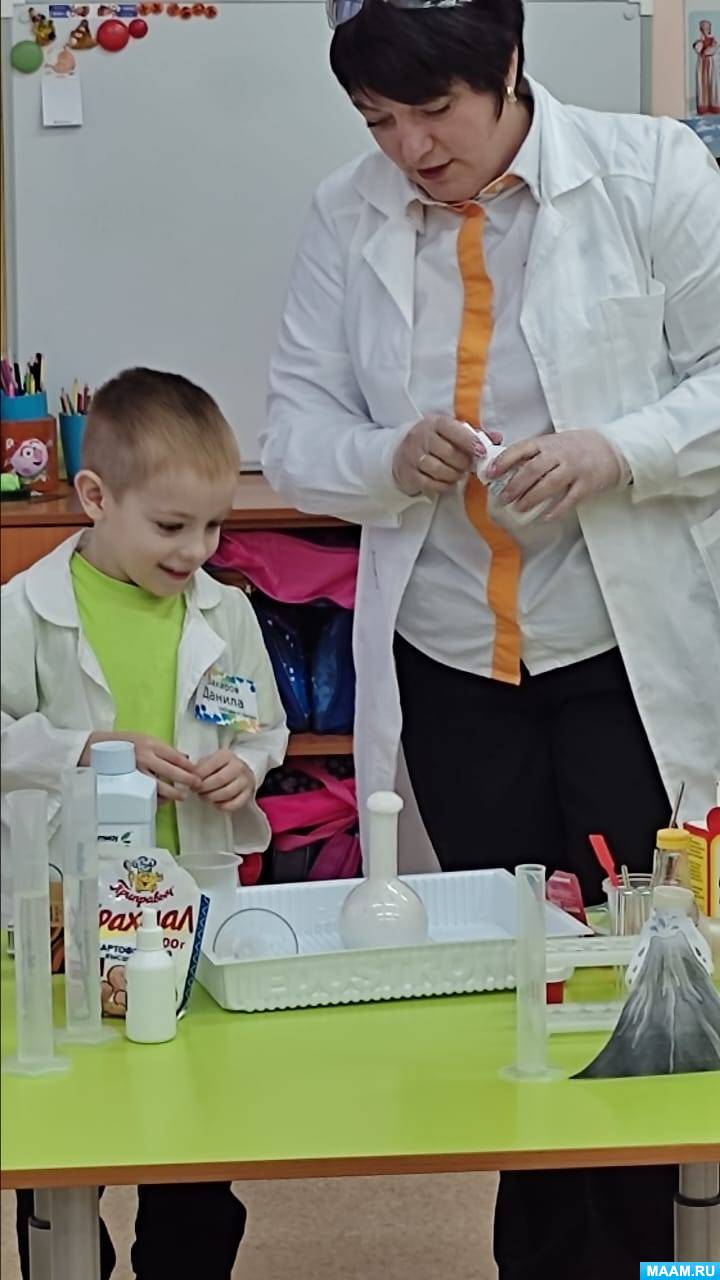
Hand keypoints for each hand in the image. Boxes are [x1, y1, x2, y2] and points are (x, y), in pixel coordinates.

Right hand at [80, 731, 198, 802]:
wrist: (93, 748)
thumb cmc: (122, 743)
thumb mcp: (143, 738)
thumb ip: (162, 748)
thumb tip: (183, 758)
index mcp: (150, 744)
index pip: (175, 756)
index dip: (188, 765)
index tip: (197, 771)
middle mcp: (144, 757)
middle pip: (171, 771)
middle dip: (186, 780)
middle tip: (196, 785)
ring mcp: (135, 771)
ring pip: (159, 785)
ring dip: (173, 793)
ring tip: (182, 796)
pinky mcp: (127, 783)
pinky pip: (145, 794)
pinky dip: (156, 798)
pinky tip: (164, 800)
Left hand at [195, 750, 254, 812]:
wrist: (241, 773)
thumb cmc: (220, 768)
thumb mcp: (211, 761)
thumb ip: (200, 767)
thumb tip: (189, 776)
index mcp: (227, 755)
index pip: (209, 766)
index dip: (197, 777)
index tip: (191, 782)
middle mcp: (238, 766)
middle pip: (219, 780)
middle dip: (203, 788)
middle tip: (196, 791)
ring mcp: (245, 781)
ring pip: (226, 793)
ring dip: (211, 798)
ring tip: (204, 796)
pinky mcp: (248, 794)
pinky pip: (233, 804)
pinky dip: (221, 806)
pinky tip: (215, 803)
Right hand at [392, 415, 497, 496]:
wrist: (402, 454)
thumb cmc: (434, 441)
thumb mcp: (451, 432)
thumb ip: (475, 435)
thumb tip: (498, 437)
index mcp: (435, 423)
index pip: (453, 429)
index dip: (470, 441)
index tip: (482, 452)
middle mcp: (421, 437)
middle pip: (448, 453)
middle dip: (463, 463)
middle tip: (468, 467)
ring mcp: (413, 456)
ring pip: (439, 469)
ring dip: (454, 475)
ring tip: (458, 474)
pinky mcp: (409, 474)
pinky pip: (430, 483)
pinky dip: (443, 485)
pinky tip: (447, 482)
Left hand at [490, 429, 623, 520]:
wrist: (611, 448)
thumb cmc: (575, 447)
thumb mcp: (553, 443)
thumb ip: (533, 455)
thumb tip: (504, 470)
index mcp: (548, 443)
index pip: (522, 449)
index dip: (504, 461)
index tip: (491, 473)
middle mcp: (560, 454)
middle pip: (533, 469)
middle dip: (515, 485)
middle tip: (504, 498)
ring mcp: (575, 469)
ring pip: (549, 485)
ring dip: (531, 498)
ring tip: (519, 508)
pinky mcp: (587, 484)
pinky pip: (569, 500)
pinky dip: (556, 510)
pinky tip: (545, 517)